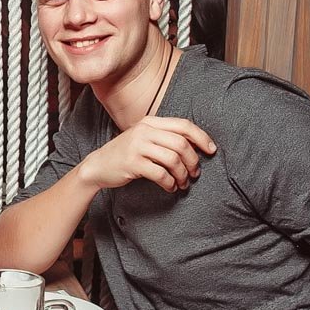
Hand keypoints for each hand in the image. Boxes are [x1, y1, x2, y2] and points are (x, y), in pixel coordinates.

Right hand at [77, 116, 216, 192]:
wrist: (97, 166)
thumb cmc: (125, 154)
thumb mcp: (143, 138)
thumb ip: (164, 137)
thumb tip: (195, 145)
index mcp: (150, 122)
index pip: (183, 125)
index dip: (201, 137)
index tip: (211, 150)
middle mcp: (144, 131)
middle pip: (181, 144)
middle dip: (193, 161)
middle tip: (195, 173)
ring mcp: (137, 146)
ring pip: (173, 160)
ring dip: (183, 175)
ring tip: (182, 183)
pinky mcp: (132, 163)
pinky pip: (160, 174)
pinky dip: (170, 183)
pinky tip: (170, 187)